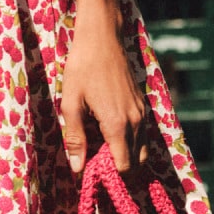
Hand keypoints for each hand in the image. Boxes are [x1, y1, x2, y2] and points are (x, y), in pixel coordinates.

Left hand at [60, 22, 148, 176]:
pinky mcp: (143, 104)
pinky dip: (131, 142)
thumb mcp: (71, 103)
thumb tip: (77, 169)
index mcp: (118, 125)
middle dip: (119, 168)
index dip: (110, 175)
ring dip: (126, 156)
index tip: (92, 172)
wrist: (102, 38)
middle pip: (137, 162)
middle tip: (96, 163)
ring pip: (142, 149)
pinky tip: (110, 135)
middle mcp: (136, 122)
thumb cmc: (82, 68)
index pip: (125, 167)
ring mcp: (142, 112)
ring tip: (102, 151)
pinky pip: (142, 134)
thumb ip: (75, 139)